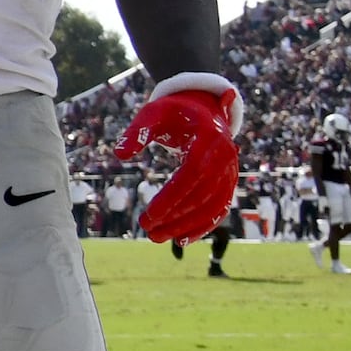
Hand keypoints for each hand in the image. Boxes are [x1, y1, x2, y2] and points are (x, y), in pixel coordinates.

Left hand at [117, 73, 241, 243]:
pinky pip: (220, 208)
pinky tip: (182, 240)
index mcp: (209, 139)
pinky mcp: (229, 182)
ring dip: (188, 226)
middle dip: (177, 216)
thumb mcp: (152, 113)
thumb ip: (136, 132)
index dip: (172, 197)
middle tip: (149, 231)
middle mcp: (226, 157)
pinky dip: (204, 225)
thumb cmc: (173, 112)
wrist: (204, 110)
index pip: (192, 174)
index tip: (149, 215)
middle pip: (203, 194)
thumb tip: (119, 154)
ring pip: (213, 206)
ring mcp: (230, 171)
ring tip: (159, 238)